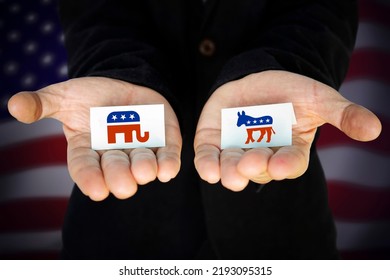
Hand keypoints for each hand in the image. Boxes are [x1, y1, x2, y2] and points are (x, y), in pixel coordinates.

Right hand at [8, 77, 181, 200]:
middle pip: (116, 170)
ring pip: (142, 164)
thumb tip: (15, 105)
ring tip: (144, 173)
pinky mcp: (163, 140)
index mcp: (88, 148)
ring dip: (144, 170)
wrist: (125, 83)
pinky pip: (167, 154)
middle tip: (123, 187)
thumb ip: (42, 103)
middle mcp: (114, 153)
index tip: (96, 190)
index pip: (85, 167)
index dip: (90, 178)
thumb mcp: (64, 96)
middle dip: (119, 177)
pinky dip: (169, 162)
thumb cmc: (92, 95)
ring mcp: (140, 148)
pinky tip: (169, 170)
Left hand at [194, 70, 381, 190]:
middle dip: (255, 167)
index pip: (289, 163)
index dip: (286, 165)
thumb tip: (374, 129)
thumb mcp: (319, 98)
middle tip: (251, 163)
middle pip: (259, 169)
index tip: (281, 165)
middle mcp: (262, 156)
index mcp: (288, 150)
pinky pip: (208, 159)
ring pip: (233, 169)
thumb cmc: (291, 90)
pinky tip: (208, 170)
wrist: (257, 77)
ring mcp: (236, 151)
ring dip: (231, 173)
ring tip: (231, 172)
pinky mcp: (213, 143)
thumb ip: (343, 113)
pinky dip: (207, 166)